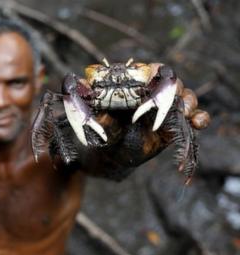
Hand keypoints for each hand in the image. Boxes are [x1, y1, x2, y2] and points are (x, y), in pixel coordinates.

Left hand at [90, 64, 209, 173]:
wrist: (112, 154)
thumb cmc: (103, 129)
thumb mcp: (95, 118)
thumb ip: (94, 105)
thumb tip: (85, 90)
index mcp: (136, 86)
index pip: (150, 70)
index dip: (155, 70)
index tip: (155, 75)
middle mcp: (154, 94)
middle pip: (172, 82)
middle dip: (175, 87)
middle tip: (173, 97)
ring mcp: (167, 109)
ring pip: (186, 97)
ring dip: (189, 102)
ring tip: (185, 112)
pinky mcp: (176, 125)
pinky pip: (194, 118)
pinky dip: (200, 118)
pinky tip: (197, 124)